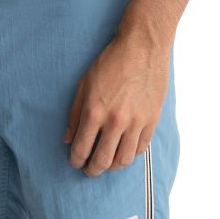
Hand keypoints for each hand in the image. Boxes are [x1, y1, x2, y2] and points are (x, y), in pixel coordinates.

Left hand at [63, 25, 171, 176]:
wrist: (142, 48)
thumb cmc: (109, 64)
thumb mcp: (83, 85)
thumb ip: (74, 115)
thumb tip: (67, 139)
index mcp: (94, 112)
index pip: (81, 149)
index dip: (75, 160)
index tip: (75, 162)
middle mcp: (115, 122)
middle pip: (102, 161)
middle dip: (92, 170)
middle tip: (89, 170)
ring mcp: (136, 122)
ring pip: (124, 160)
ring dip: (112, 167)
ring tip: (106, 164)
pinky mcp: (152, 120)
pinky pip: (141, 149)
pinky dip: (130, 155)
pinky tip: (123, 151)